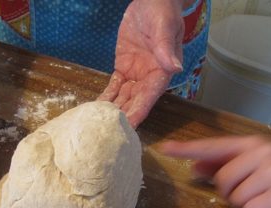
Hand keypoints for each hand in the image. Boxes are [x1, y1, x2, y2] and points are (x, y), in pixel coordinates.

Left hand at [98, 0, 183, 127]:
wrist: (151, 1)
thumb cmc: (162, 11)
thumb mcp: (164, 27)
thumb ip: (166, 48)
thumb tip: (174, 68)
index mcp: (162, 71)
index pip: (150, 96)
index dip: (139, 111)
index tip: (129, 125)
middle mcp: (149, 77)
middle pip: (135, 101)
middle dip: (123, 116)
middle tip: (108, 132)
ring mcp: (136, 74)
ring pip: (123, 97)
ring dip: (113, 110)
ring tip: (99, 124)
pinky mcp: (123, 68)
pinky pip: (114, 86)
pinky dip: (106, 96)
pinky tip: (96, 108)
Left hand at [159, 136, 270, 207]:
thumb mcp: (258, 167)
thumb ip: (226, 166)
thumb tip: (195, 167)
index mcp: (252, 144)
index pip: (213, 146)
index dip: (187, 149)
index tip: (165, 149)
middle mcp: (262, 152)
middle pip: (222, 180)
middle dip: (232, 193)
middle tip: (255, 191)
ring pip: (235, 199)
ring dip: (247, 205)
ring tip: (267, 198)